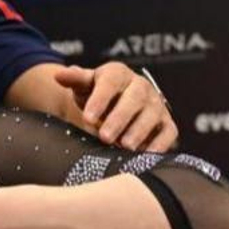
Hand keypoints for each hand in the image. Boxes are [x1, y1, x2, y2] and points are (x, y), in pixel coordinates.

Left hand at [54, 62, 176, 150]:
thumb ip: (74, 80)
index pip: (110, 83)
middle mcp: (141, 87)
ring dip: (139, 131)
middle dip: (120, 119)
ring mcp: (155, 104)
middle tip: (105, 137)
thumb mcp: (84, 86)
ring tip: (125, 146)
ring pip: (152, 115)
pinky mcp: (166, 122)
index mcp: (118, 74)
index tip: (87, 118)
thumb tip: (59, 75)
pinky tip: (147, 155)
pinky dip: (161, 143)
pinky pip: (168, 132)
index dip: (100, 100)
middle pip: (134, 99)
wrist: (116, 103)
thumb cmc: (98, 95)